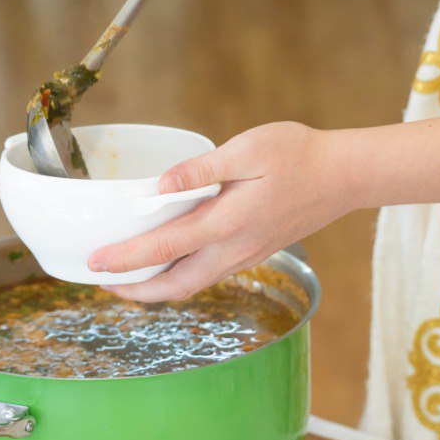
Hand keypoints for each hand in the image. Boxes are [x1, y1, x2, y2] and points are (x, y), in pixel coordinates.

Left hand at [88, 122, 355, 301]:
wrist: (344, 177)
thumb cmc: (298, 155)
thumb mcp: (249, 149)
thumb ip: (202, 170)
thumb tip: (161, 186)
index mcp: (228, 222)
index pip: (165, 248)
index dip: (126, 259)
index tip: (95, 263)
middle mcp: (234, 249)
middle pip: (175, 286)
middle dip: (135, 290)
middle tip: (102, 281)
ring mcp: (246, 256)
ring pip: (192, 285)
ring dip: (156, 289)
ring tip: (128, 279)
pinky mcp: (254, 253)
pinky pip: (209, 276)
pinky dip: (180, 278)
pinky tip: (169, 262)